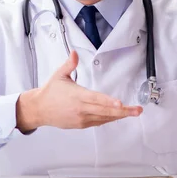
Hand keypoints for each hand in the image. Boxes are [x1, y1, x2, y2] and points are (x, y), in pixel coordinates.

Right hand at [16, 51, 141, 131]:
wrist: (39, 109)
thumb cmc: (50, 92)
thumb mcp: (59, 75)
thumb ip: (69, 64)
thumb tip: (74, 53)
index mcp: (77, 95)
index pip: (96, 99)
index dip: (109, 102)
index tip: (121, 103)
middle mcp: (80, 109)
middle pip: (105, 111)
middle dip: (123, 111)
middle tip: (137, 110)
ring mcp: (81, 118)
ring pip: (104, 118)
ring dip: (119, 116)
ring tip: (133, 112)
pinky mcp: (81, 124)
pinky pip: (98, 122)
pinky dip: (109, 119)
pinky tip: (118, 115)